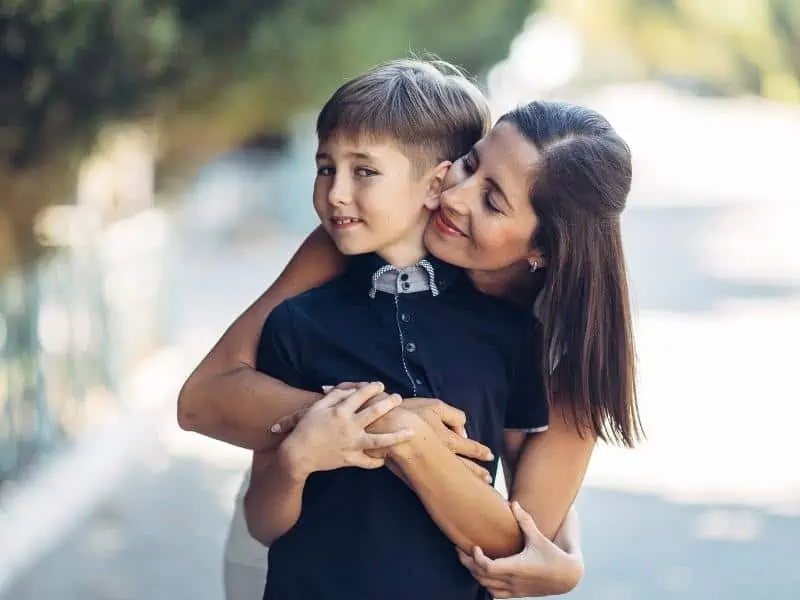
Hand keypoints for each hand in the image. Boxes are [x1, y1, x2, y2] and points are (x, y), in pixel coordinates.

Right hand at [282, 382, 414, 476]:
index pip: (361, 395)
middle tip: (398, 398)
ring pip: (379, 441)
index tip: (380, 385)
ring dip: (396, 436)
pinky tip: (387, 457)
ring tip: (410, 431)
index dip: (372, 388)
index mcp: (340, 412)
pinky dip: (378, 461)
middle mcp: (349, 427)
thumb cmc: (306, 428)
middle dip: (389, 403)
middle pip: (374, 413)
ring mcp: (351, 444)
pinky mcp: (350, 460)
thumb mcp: (317, 407)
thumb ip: (335, 397)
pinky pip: (368, 462)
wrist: (298, 454)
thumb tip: (352, 390)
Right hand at [400, 398, 493, 482]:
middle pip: (464, 468)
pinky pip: (432, 483)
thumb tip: (462, 433)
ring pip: (451, 478)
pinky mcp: (414, 475)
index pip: (469, 447)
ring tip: (475, 487)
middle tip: (489, 480)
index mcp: (446, 439)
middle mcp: (441, 457)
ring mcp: (428, 468)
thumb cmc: (407, 412)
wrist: (379, 426)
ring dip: (464, 481)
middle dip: (477, 473)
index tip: (490, 456)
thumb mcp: (434, 406)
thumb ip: (453, 417)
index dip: (480, 451)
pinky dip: (442, 488)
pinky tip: (446, 491)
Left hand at [457, 502, 583, 597]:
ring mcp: (515, 590)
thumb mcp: (538, 537)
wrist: (567, 577)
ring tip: (470, 561)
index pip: (488, 567)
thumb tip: (514, 503)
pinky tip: (484, 575)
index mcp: (516, 567)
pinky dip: (486, 585)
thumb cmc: (553, 555)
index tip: (474, 546)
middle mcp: (513, 581)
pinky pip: (496, 595)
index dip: (476, 558)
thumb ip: (525, 521)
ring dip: (476, 575)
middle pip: (482, 577)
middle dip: (469, 564)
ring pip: (486, 587)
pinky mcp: (518, 594)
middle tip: (461, 550)